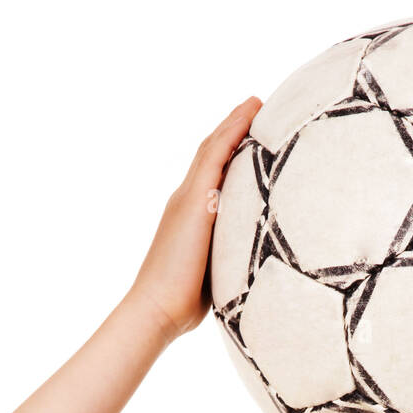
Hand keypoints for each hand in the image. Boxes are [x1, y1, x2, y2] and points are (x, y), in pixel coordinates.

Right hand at [126, 96, 262, 341]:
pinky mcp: (194, 203)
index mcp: (190, 217)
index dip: (228, 152)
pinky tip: (250, 114)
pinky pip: (216, 156)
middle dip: (232, 129)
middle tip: (255, 106)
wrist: (156, 309)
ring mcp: (187, 198)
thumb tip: (253, 269)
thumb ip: (228, 260)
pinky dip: (232, 132)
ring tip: (256, 102)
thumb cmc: (182, 304)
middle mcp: (185, 200)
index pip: (211, 176)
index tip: (249, 136)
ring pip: (213, 148)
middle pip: (210, 153)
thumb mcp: (212, 273)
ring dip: (234, 122)